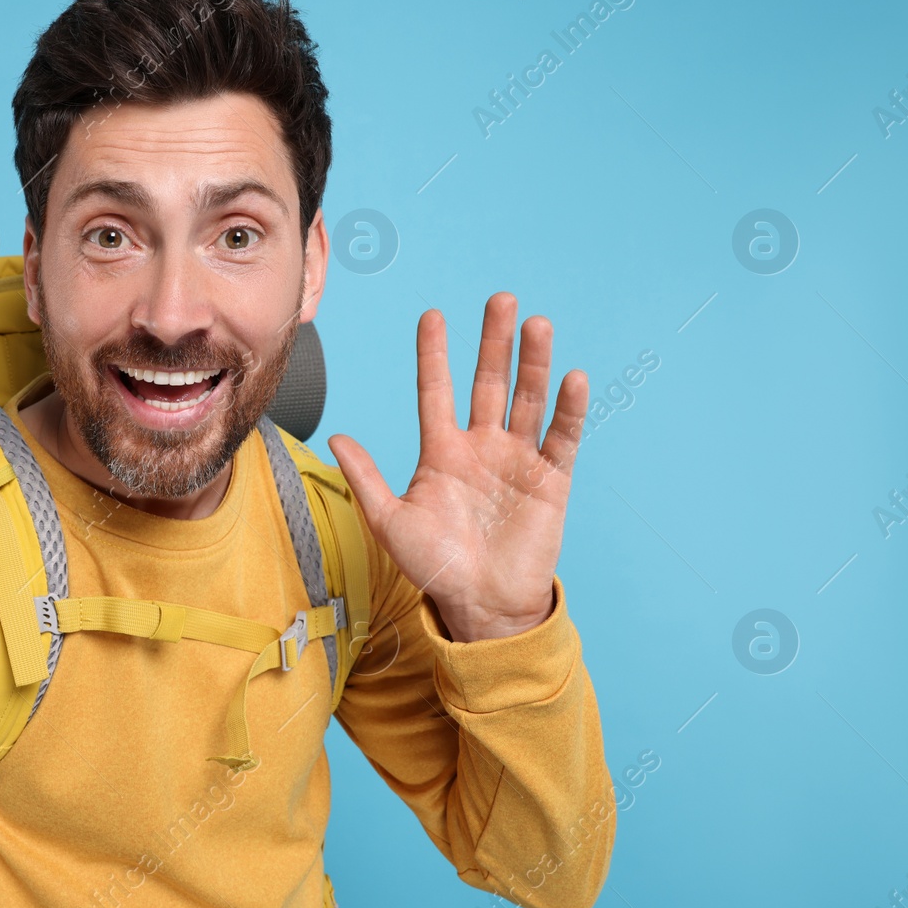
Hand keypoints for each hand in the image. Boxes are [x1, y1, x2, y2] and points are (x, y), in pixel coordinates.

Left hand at [327, 294, 586, 641]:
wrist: (480, 607)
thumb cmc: (434, 568)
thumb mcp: (390, 522)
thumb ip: (366, 478)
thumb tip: (336, 437)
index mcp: (442, 452)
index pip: (436, 391)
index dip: (435, 354)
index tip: (433, 315)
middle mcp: (481, 447)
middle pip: (488, 383)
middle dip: (493, 342)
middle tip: (500, 300)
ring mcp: (518, 460)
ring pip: (527, 400)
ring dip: (534, 362)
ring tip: (537, 324)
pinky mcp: (551, 480)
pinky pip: (561, 437)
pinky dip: (568, 409)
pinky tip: (571, 378)